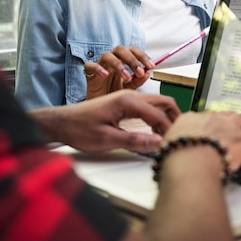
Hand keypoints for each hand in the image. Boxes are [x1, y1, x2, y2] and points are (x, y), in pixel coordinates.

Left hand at [30, 90, 179, 153]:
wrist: (62, 122)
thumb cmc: (79, 129)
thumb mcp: (106, 139)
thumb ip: (133, 141)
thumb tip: (157, 143)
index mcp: (127, 101)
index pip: (158, 115)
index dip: (168, 131)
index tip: (173, 145)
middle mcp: (130, 95)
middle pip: (163, 102)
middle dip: (174, 118)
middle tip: (179, 136)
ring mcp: (127, 98)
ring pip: (157, 104)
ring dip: (166, 118)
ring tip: (169, 136)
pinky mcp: (124, 104)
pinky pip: (148, 107)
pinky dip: (157, 117)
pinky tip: (156, 132)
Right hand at [84, 46, 154, 98]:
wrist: (100, 108)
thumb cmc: (114, 94)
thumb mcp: (129, 89)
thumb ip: (138, 81)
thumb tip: (148, 73)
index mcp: (122, 60)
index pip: (133, 51)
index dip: (142, 56)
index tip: (151, 66)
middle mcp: (112, 60)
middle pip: (121, 49)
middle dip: (132, 60)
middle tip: (140, 72)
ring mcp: (100, 65)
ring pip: (107, 55)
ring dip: (118, 64)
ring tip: (126, 77)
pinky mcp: (89, 73)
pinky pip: (90, 65)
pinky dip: (97, 68)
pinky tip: (105, 75)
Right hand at [163, 110, 240, 173]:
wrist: (190, 160)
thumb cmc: (177, 158)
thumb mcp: (168, 146)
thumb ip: (173, 144)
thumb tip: (172, 150)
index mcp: (191, 119)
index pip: (204, 119)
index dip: (211, 129)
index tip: (211, 137)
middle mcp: (211, 118)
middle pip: (226, 115)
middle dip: (230, 125)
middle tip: (231, 139)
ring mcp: (229, 126)